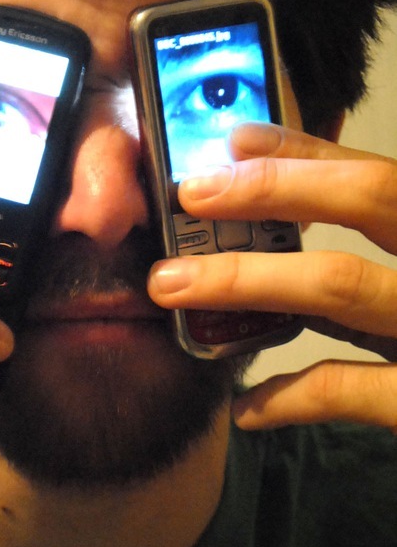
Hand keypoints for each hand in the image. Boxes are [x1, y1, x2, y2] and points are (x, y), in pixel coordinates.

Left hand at [147, 123, 396, 433]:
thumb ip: (378, 266)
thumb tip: (276, 235)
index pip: (383, 175)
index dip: (307, 151)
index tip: (235, 140)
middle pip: (374, 197)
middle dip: (273, 187)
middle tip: (190, 193)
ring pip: (343, 285)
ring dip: (244, 279)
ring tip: (170, 285)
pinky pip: (349, 389)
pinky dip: (288, 395)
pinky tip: (244, 407)